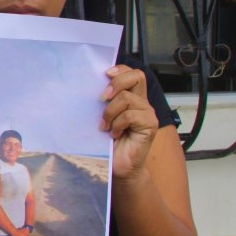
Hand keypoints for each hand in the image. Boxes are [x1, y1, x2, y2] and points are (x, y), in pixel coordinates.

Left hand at [101, 65, 158, 180]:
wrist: (118, 166)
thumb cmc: (108, 143)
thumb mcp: (101, 117)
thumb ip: (102, 102)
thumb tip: (85, 85)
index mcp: (131, 97)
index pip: (132, 73)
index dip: (120, 69)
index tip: (105, 74)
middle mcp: (142, 102)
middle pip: (137, 76)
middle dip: (116, 83)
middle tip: (102, 98)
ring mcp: (147, 113)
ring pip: (126, 98)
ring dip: (110, 112)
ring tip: (105, 126)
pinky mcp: (150, 125)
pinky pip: (129, 115)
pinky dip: (117, 124)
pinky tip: (114, 134)